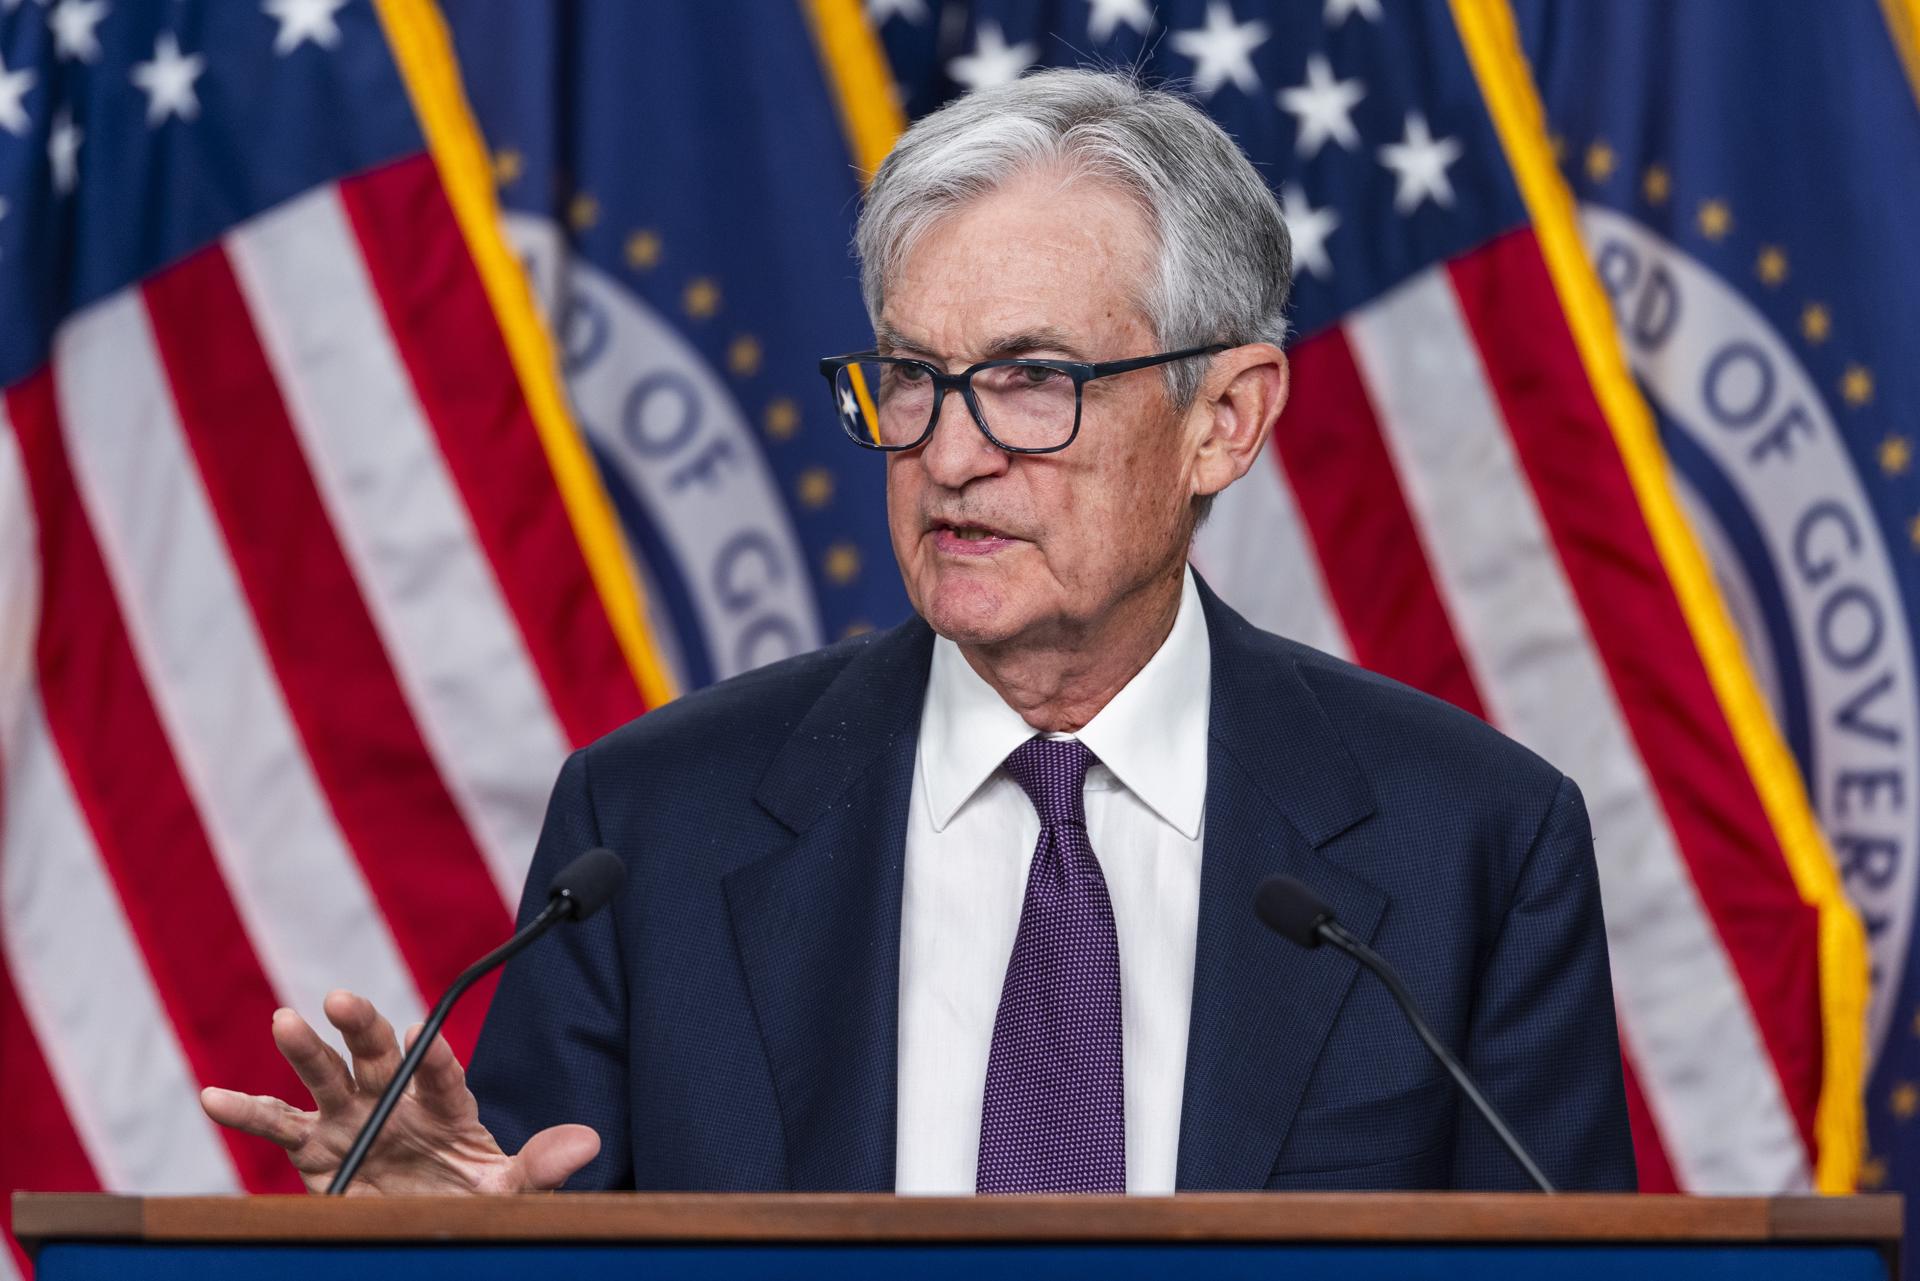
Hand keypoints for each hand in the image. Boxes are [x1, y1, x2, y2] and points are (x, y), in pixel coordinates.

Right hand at [200, 990, 599, 1194]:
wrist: (432, 1225)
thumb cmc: (474, 1200)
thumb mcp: (511, 1190)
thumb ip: (541, 1166)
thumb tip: (589, 1142)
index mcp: (448, 1103)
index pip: (443, 1073)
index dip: (435, 1056)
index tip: (426, 1032)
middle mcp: (396, 1100)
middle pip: (379, 1056)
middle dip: (363, 1026)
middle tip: (343, 998)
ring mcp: (353, 1120)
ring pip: (325, 1078)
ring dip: (305, 1051)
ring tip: (284, 1020)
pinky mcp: (317, 1150)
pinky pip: (276, 1127)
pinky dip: (244, 1111)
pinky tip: (211, 1095)